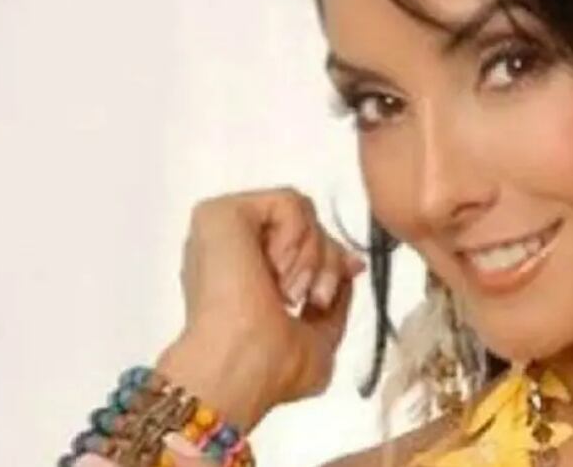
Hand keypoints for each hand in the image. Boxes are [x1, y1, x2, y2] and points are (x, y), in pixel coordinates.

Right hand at [156, 186, 366, 430]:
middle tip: (315, 299)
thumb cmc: (268, 369)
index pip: (300, 246)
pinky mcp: (221, 214)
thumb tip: (350, 266)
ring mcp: (224, 232)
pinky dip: (297, 235)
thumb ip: (335, 301)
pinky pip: (287, 202)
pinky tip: (276, 270)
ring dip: (312, 256)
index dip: (332, 255)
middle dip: (326, 262)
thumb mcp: (319, 340)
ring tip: (289, 292)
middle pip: (306, 227)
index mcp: (244, 279)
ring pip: (301, 213)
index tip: (351, 271)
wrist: (237, 367)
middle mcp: (232, 252)